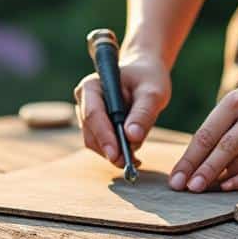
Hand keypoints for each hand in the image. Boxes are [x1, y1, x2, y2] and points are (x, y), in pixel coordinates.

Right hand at [74, 50, 170, 166]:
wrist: (145, 76)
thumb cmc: (148, 79)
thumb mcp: (152, 93)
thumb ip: (143, 113)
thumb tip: (132, 138)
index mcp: (92, 86)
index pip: (93, 114)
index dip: (104, 136)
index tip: (117, 155)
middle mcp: (85, 101)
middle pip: (91, 133)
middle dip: (110, 149)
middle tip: (131, 162)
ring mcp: (88, 115)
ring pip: (95, 143)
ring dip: (114, 153)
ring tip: (136, 158)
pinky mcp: (96, 128)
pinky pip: (102, 145)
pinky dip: (116, 152)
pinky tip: (132, 155)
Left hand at [169, 58, 237, 192]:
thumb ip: (218, 126)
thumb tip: (195, 160)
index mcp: (237, 102)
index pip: (206, 135)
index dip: (189, 159)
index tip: (176, 177)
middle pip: (222, 151)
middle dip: (201, 172)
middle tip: (185, 188)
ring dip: (218, 178)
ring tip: (201, 187)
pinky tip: (225, 186)